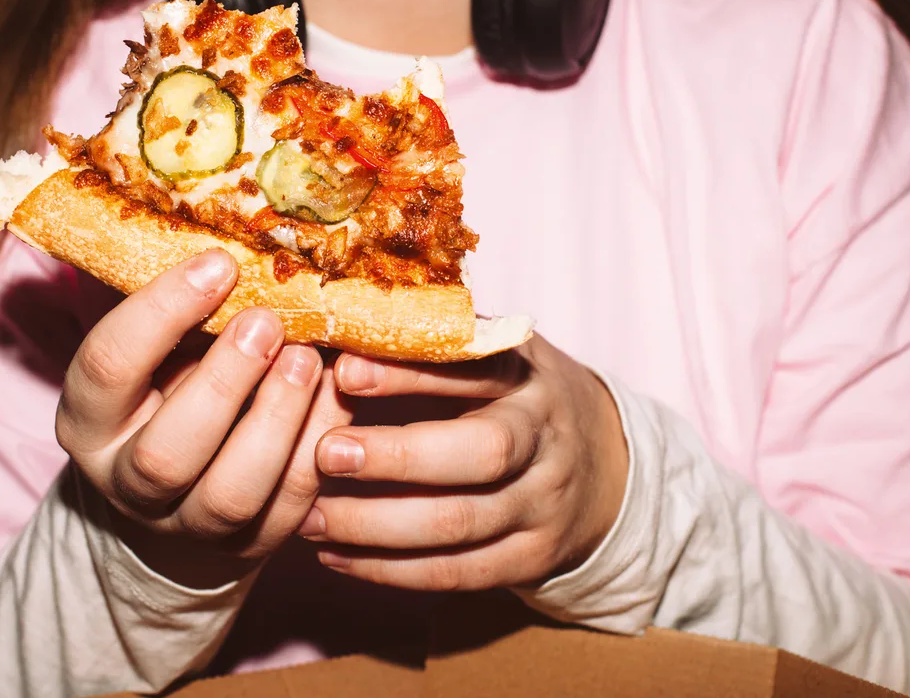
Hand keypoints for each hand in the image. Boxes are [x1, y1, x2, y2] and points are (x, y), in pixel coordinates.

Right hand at [56, 249, 352, 588]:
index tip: (219, 264)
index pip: (107, 366)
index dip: (162, 312)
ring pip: (231, 494)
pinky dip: (317, 449)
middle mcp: (127, 482)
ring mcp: (187, 524)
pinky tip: (337, 395)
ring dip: (278, 422)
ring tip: (308, 360)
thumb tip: (235, 228)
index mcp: (88, 422)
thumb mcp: (151, 354)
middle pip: (168, 451)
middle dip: (225, 382)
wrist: (175, 498)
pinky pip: (288, 508)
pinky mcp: (246, 547)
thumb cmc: (165, 393)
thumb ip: (178, 313)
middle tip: (269, 321)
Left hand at [298, 337, 628, 590]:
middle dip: (399, 456)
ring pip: (459, 522)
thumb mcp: (488, 358)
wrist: (600, 466)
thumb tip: (327, 338)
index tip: (344, 371)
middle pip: (482, 453)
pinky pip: (455, 572)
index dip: (409, 372)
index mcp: (525, 374)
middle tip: (324, 453)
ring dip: (375, 524)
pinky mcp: (531, 559)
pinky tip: (335, 556)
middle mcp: (542, 438)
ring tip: (309, 518)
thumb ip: (425, 347)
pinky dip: (389, 569)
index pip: (473, 368)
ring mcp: (541, 504)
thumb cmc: (511, 399)